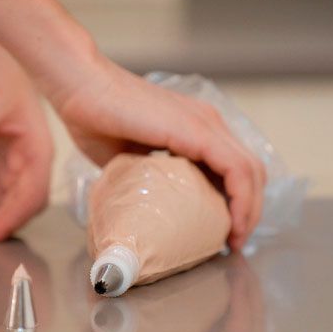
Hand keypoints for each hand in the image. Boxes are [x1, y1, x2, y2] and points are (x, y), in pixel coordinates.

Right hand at [53, 57, 265, 249]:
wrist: (80, 88)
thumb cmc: (94, 120)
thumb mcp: (128, 160)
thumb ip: (146, 178)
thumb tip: (147, 210)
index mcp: (195, 127)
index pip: (235, 167)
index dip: (238, 202)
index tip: (226, 233)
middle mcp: (208, 122)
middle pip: (251, 171)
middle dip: (249, 211)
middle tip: (233, 242)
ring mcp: (206, 123)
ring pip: (251, 170)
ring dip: (249, 210)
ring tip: (234, 240)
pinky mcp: (198, 130)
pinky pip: (236, 169)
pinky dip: (241, 200)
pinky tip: (231, 224)